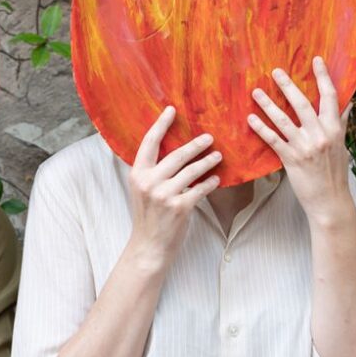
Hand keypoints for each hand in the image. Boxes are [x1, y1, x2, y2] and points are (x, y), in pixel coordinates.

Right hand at [125, 106, 222, 267]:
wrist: (149, 247)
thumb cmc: (148, 216)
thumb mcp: (142, 190)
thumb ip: (153, 171)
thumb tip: (173, 151)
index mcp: (137, 174)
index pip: (149, 142)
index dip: (161, 124)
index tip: (171, 110)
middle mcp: (149, 182)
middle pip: (176, 155)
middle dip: (195, 145)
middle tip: (209, 137)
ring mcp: (164, 195)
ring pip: (192, 171)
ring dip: (207, 162)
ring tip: (218, 156)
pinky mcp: (179, 207)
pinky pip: (200, 189)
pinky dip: (210, 183)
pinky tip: (217, 179)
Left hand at [248, 56, 353, 224]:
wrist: (330, 201)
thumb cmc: (335, 172)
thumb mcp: (342, 145)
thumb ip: (341, 123)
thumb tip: (347, 102)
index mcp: (335, 129)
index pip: (330, 97)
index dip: (323, 77)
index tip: (316, 59)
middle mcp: (321, 135)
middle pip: (302, 104)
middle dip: (288, 86)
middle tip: (275, 71)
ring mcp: (305, 147)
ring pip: (284, 120)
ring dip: (268, 104)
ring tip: (255, 92)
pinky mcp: (291, 160)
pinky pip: (273, 140)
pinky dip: (261, 129)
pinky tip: (250, 119)